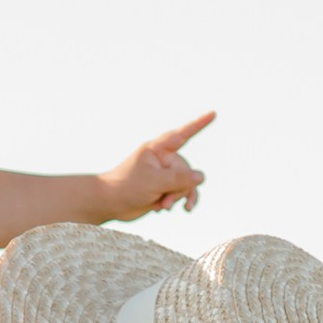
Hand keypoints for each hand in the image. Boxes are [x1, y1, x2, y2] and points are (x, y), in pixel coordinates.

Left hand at [97, 111, 215, 220]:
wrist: (110, 203)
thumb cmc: (126, 187)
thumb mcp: (154, 182)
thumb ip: (179, 179)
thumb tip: (201, 177)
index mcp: (158, 149)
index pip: (182, 135)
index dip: (199, 125)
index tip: (213, 114)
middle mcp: (163, 159)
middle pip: (186, 170)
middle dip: (179, 187)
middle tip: (164, 200)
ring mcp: (164, 174)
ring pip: (185, 183)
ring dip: (178, 197)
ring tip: (165, 206)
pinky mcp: (163, 188)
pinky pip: (181, 193)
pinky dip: (176, 201)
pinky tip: (165, 208)